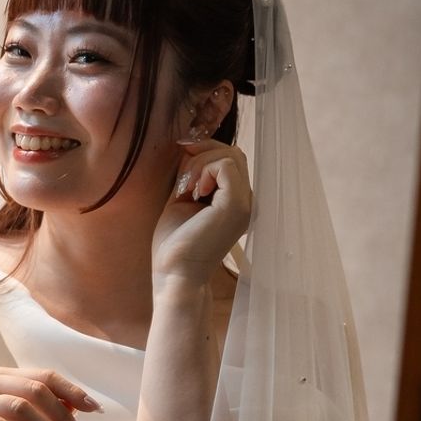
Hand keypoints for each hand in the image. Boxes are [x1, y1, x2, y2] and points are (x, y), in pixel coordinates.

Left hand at [153, 141, 251, 284]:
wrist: (174, 272)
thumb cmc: (174, 243)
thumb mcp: (182, 200)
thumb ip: (191, 177)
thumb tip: (190, 147)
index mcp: (235, 202)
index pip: (230, 160)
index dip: (205, 152)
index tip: (182, 158)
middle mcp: (246, 201)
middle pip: (233, 153)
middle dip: (202, 154)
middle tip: (182, 180)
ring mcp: (244, 203)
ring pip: (230, 156)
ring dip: (200, 164)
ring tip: (186, 190)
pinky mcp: (236, 205)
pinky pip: (225, 166)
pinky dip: (203, 170)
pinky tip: (193, 192)